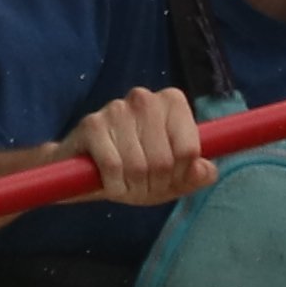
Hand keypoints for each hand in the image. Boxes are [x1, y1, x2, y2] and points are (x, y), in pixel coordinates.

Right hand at [67, 85, 215, 207]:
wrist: (80, 171)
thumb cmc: (135, 171)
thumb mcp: (173, 178)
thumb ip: (197, 175)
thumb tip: (206, 171)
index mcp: (173, 102)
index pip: (190, 151)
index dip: (180, 176)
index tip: (169, 179)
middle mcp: (145, 99)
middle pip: (165, 161)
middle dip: (155, 185)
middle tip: (143, 186)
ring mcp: (116, 108)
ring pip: (140, 166)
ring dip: (133, 188)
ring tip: (125, 184)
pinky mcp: (91, 124)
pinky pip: (113, 167)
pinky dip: (114, 185)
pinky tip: (109, 183)